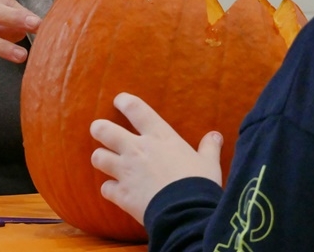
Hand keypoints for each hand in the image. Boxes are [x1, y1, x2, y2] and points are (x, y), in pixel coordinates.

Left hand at [89, 93, 223, 224]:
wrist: (186, 213)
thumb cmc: (199, 184)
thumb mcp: (209, 163)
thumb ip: (209, 148)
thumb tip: (215, 136)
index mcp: (160, 137)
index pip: (136, 109)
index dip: (124, 102)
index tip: (119, 100)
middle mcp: (137, 149)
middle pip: (104, 131)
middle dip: (98, 128)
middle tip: (98, 129)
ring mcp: (126, 171)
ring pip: (99, 157)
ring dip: (100, 158)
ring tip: (102, 159)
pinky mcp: (122, 194)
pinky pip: (106, 189)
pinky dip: (109, 189)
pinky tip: (114, 190)